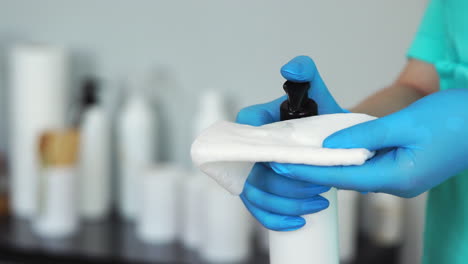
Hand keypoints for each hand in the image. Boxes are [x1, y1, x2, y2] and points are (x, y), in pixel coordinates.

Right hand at [237, 56, 341, 230]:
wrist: (332, 139)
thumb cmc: (320, 116)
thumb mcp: (316, 92)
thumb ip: (305, 72)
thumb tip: (289, 68)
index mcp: (253, 123)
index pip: (244, 137)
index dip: (265, 153)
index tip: (293, 161)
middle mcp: (247, 149)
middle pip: (252, 174)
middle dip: (285, 186)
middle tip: (319, 187)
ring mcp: (252, 172)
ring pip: (256, 196)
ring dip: (286, 204)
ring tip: (318, 203)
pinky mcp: (261, 192)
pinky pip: (258, 211)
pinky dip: (275, 220)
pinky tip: (298, 222)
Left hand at [271, 89, 467, 197]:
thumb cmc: (455, 120)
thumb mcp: (406, 123)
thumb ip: (366, 135)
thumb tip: (332, 146)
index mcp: (398, 177)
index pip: (342, 177)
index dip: (310, 172)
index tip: (283, 167)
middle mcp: (396, 184)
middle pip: (345, 178)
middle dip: (314, 170)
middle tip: (285, 159)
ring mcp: (399, 178)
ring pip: (355, 172)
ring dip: (329, 163)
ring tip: (301, 153)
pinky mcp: (401, 169)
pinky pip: (367, 165)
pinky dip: (347, 158)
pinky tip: (332, 148)